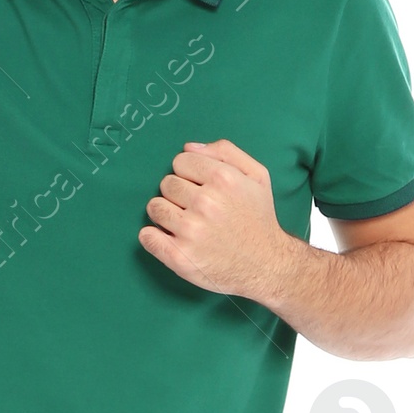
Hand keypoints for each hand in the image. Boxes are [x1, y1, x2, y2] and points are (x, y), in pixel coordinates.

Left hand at [139, 139, 289, 297]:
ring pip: (154, 207)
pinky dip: (152, 237)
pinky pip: (147, 237)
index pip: (180, 162)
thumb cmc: (259, 218)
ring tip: (185, 224)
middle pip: (166, 184)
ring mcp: (190, 232)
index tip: (199, 187)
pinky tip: (168, 238)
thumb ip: (225, 152)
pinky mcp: (180, 257)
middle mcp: (205, 203)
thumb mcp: (256, 176)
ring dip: (165, 214)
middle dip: (178, 193)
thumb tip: (188, 147)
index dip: (189, 173)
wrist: (266, 265)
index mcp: (222, 179)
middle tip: (195, 208)